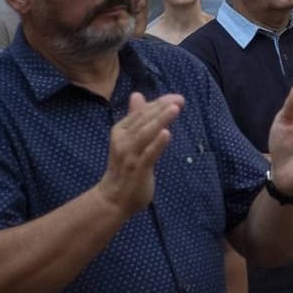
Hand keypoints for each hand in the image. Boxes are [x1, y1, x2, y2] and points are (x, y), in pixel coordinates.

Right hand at [97, 92, 183, 215]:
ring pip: (145, 133)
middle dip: (162, 108)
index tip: (176, 97)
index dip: (159, 103)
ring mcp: (130, 155)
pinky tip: (167, 133)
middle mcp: (123, 140)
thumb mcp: (128, 138)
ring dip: (160, 120)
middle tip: (180, 99)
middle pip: (144, 120)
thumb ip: (135, 118)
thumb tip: (137, 95)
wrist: (113, 198)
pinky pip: (148, 154)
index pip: (141, 112)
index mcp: (120, 130)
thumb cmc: (124, 167)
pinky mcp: (137, 169)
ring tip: (175, 109)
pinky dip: (157, 143)